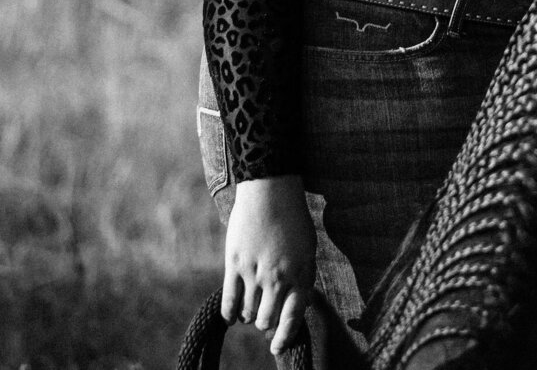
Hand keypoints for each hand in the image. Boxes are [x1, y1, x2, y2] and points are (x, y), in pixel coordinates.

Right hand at [223, 174, 318, 357]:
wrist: (270, 189)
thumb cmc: (293, 217)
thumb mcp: (307, 249)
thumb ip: (301, 278)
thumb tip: (294, 305)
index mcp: (301, 275)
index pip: (292, 319)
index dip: (284, 338)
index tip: (276, 347)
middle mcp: (278, 279)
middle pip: (267, 319)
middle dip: (265, 322)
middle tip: (263, 318)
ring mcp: (255, 273)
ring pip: (248, 313)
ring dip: (249, 316)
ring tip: (249, 312)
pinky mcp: (234, 265)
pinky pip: (230, 300)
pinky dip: (229, 313)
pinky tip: (230, 318)